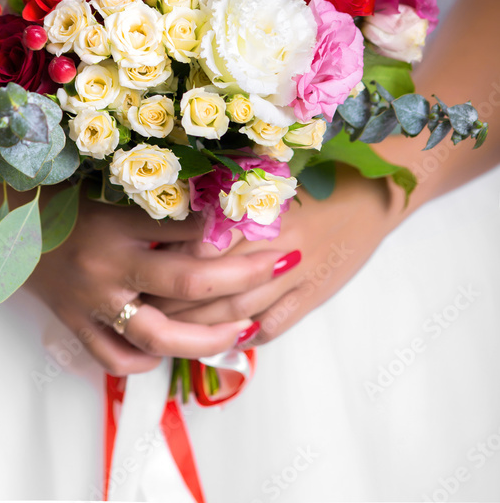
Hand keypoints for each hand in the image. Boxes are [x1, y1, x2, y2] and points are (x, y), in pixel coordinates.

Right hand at [27, 189, 285, 373]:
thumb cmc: (58, 198)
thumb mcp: (106, 188)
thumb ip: (154, 199)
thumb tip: (212, 200)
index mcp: (114, 223)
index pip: (184, 228)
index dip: (225, 224)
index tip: (257, 218)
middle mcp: (106, 268)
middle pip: (187, 283)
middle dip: (240, 276)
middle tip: (278, 264)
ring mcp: (92, 305)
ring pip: (159, 337)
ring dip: (208, 338)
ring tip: (244, 330)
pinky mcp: (76, 326)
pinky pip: (116, 358)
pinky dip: (146, 362)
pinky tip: (171, 353)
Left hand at [147, 165, 404, 345]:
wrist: (372, 193)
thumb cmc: (318, 178)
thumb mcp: (270, 179)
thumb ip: (231, 200)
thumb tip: (183, 217)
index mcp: (256, 212)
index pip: (201, 246)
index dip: (171, 263)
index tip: (145, 270)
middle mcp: (270, 245)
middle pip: (212, 285)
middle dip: (176, 303)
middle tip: (145, 310)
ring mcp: (294, 274)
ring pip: (237, 310)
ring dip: (202, 327)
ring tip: (173, 334)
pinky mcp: (314, 294)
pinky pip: (274, 324)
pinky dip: (247, 335)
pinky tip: (226, 340)